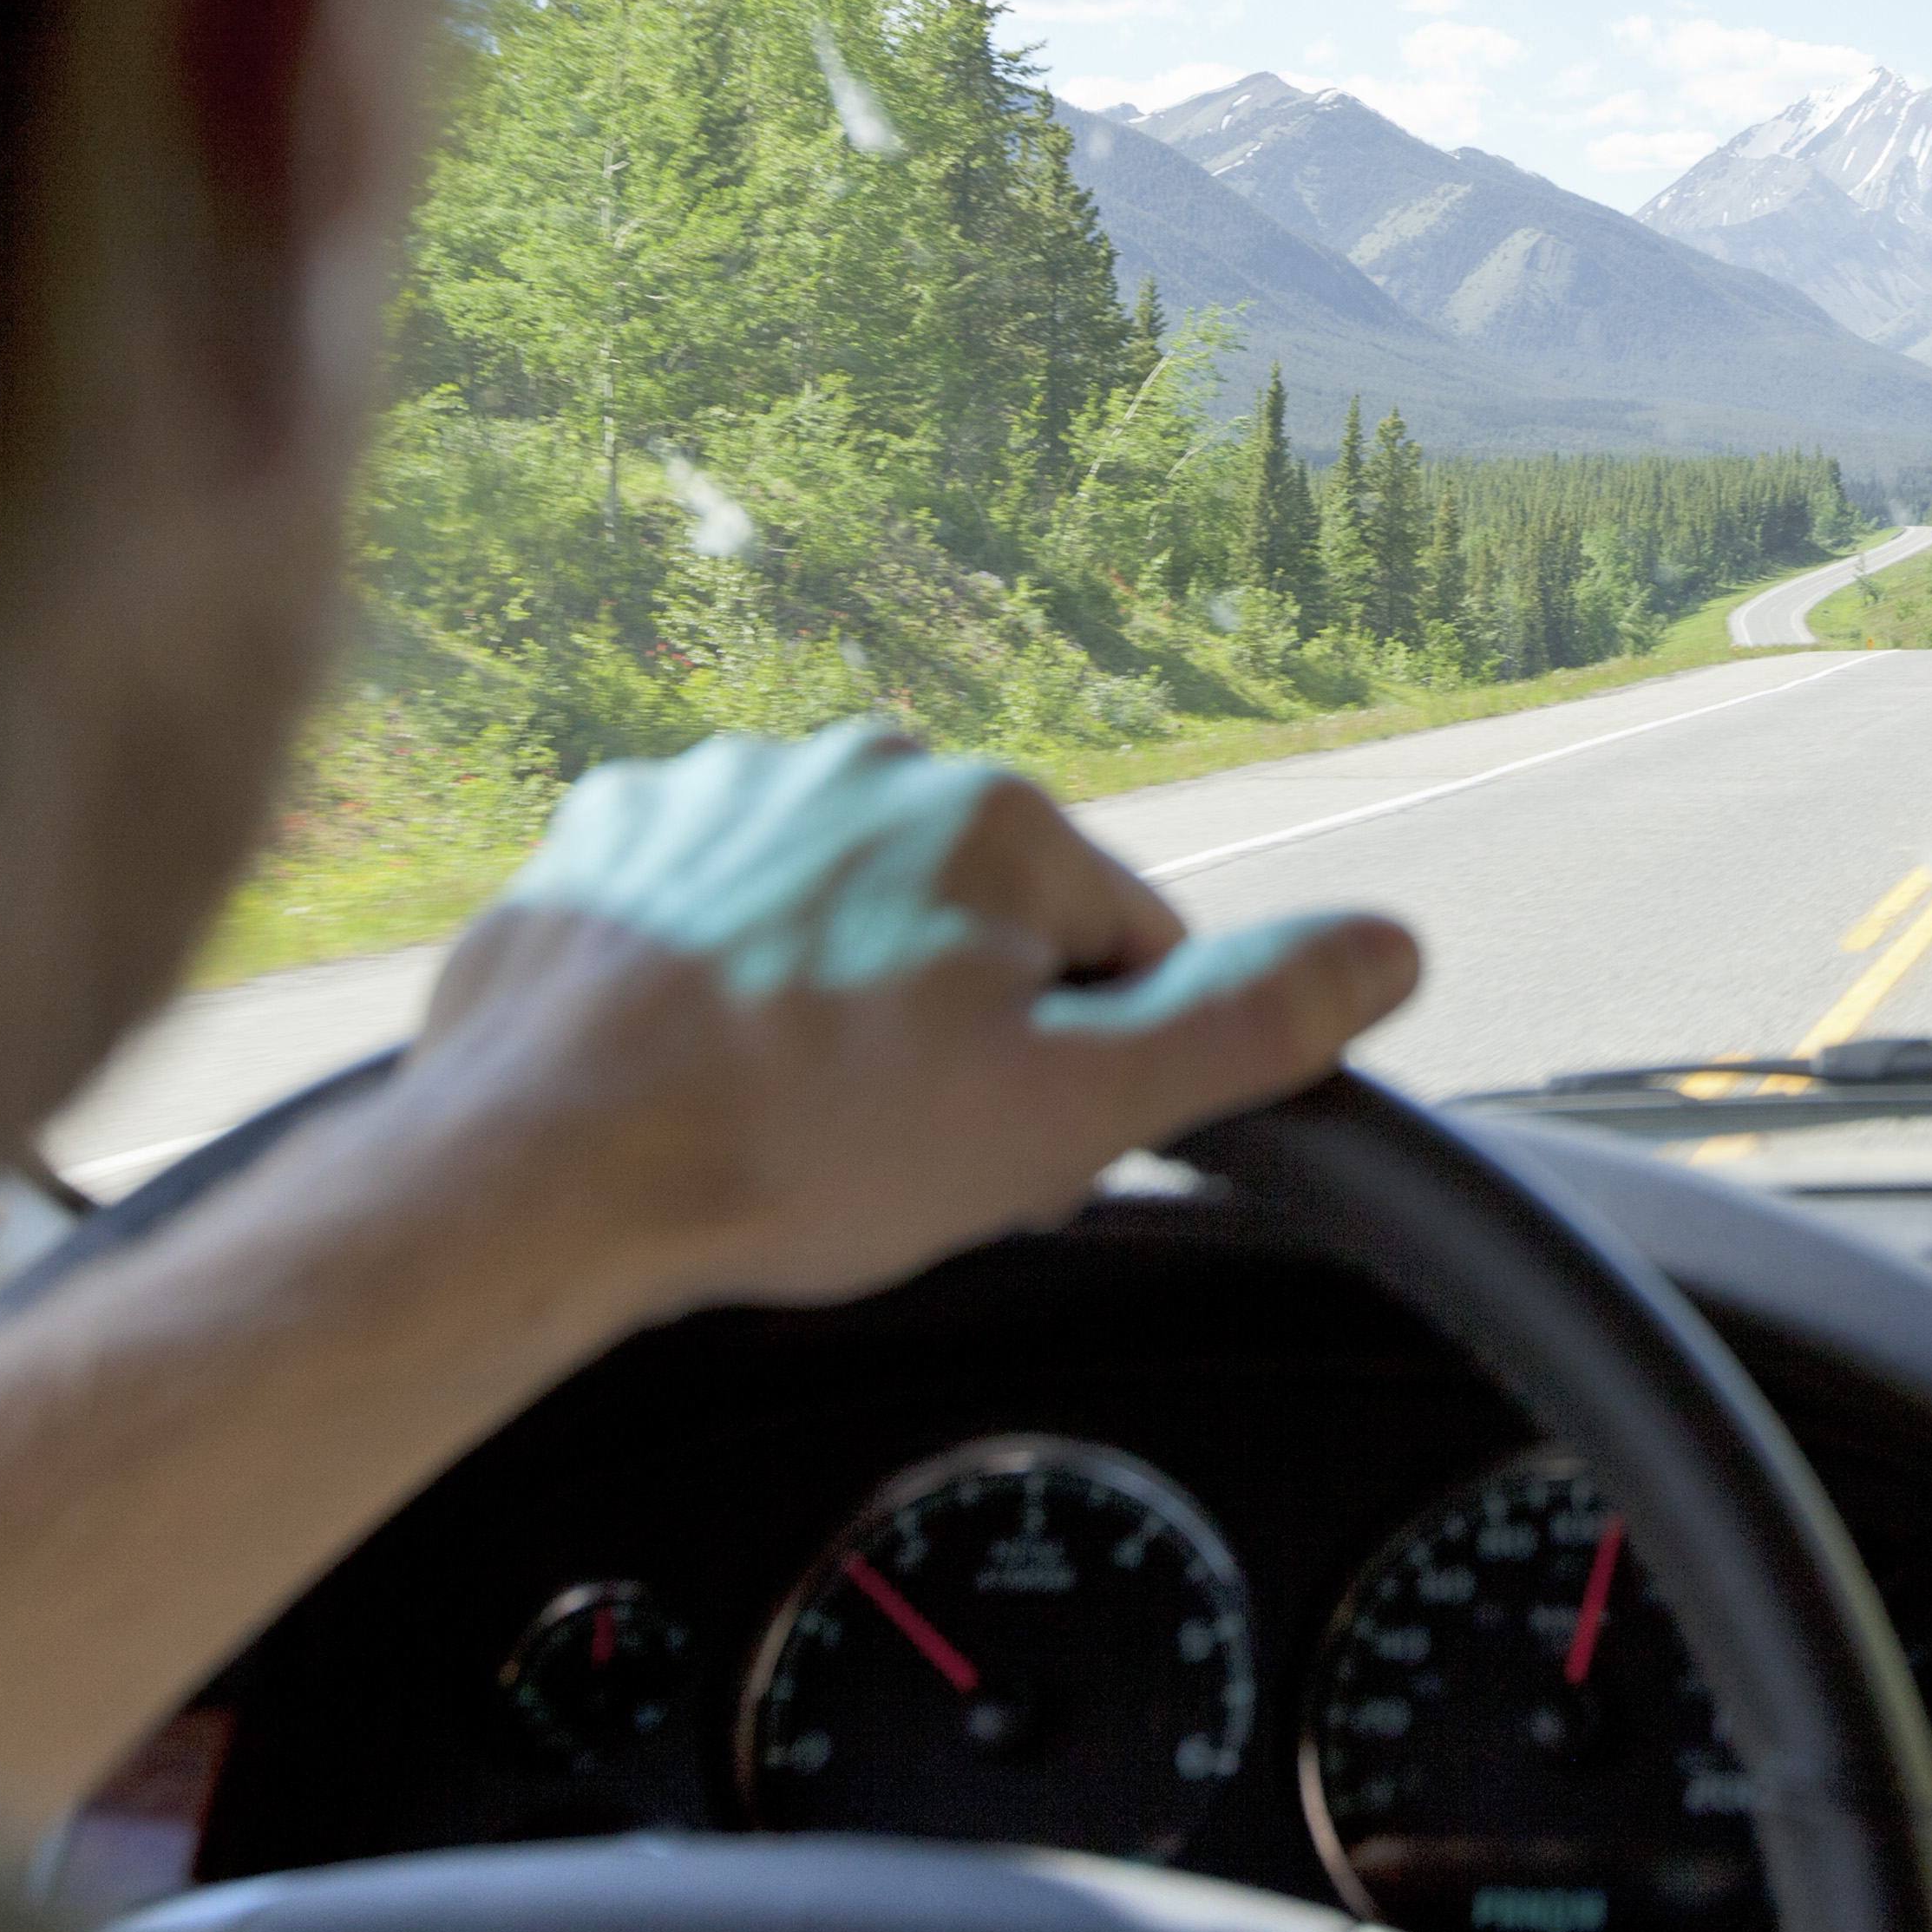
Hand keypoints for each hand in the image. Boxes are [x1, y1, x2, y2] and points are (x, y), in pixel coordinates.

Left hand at [400, 735, 1417, 1322]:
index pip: (1117, 943)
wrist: (538, 1169)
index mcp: (992, 812)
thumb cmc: (803, 1146)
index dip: (1088, 1058)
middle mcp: (858, 762)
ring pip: (842, 911)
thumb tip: (1393, 946)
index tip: (1012, 1133)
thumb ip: (1248, 1021)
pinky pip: (713, 911)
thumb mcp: (1075, 1109)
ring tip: (786, 1116)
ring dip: (837, 997)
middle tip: (898, 1142)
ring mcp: (718, 792)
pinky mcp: (607, 844)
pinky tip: (698, 1068)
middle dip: (961, 1024)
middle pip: (976, 921)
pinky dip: (718, 982)